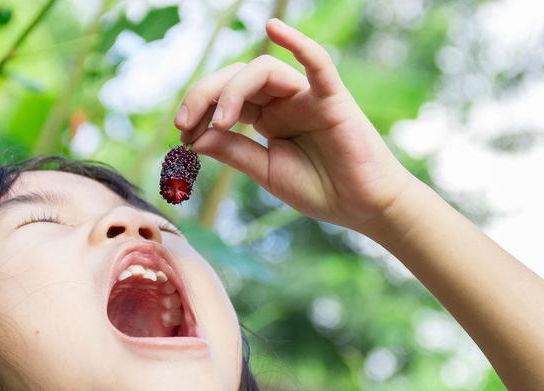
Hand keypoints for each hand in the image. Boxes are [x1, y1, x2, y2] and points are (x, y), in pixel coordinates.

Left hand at [175, 18, 412, 231]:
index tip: (180, 138)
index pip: (225, 99)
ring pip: (264, 70)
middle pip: (237, 78)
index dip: (197, 111)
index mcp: (267, 118)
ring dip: (233, 90)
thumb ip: (234, 152)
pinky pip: (318, 64)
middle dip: (204, 96)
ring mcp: (307, 96)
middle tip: (183, 124)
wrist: (362, 208)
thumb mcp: (266, 171)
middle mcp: (284, 101)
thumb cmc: (320, 189)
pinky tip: (274, 29)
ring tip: (219, 122)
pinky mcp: (333, 99)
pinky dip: (299, 44)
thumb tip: (194, 138)